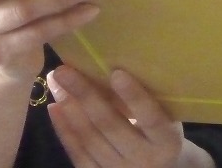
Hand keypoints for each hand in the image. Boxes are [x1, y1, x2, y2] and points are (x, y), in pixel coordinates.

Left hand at [47, 67, 213, 167]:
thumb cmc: (159, 132)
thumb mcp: (165, 117)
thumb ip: (145, 100)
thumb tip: (110, 62)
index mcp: (166, 141)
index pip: (151, 118)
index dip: (134, 96)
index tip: (117, 72)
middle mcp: (145, 160)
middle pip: (110, 125)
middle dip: (84, 95)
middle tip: (63, 69)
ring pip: (90, 138)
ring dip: (69, 108)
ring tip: (55, 82)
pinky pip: (78, 154)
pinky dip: (64, 130)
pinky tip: (54, 108)